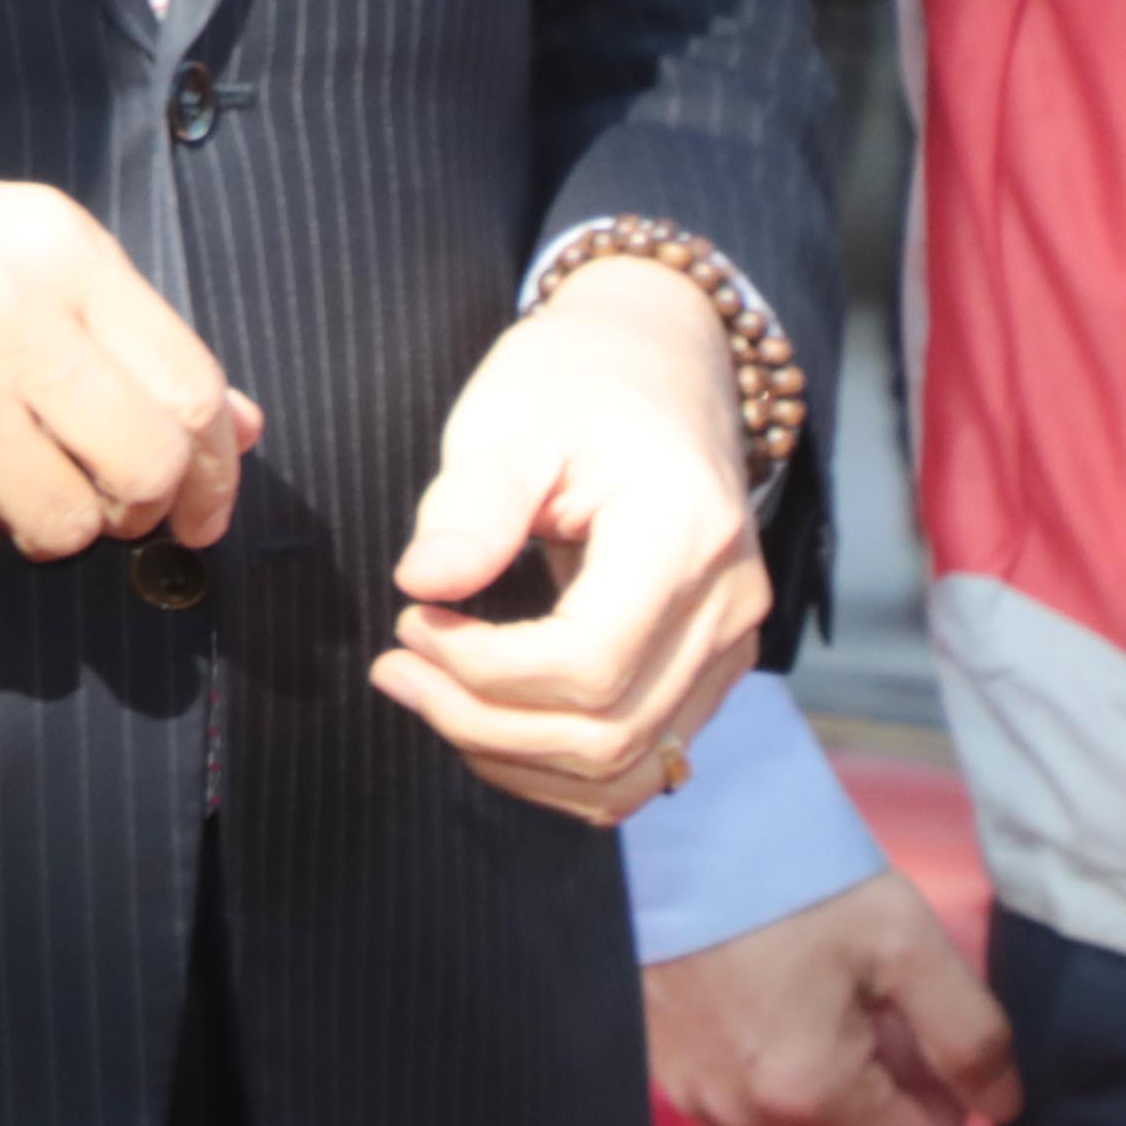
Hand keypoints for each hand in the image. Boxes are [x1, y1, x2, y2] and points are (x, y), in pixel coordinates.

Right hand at [0, 127, 257, 564]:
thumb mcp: (4, 242)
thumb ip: (119, 329)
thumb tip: (237, 428)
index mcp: (54, 243)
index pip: (188, 386)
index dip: (209, 467)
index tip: (197, 506)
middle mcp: (5, 308)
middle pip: (141, 465)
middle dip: (132, 510)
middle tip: (97, 508)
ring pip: (59, 521)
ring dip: (38, 525)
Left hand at [380, 252, 771, 818]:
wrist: (660, 359)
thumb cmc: (576, 379)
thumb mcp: (507, 417)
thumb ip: (469, 506)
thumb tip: (422, 585)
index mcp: (684, 536)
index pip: (587, 662)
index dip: (482, 667)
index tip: (408, 620)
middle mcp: (727, 606)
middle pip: (605, 731)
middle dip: (480, 720)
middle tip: (394, 671)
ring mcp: (731, 643)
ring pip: (629, 766)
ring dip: (515, 755)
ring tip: (429, 698)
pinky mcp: (711, 662)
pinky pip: (644, 755)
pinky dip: (560, 763)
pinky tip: (487, 720)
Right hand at [650, 868, 1017, 1125]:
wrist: (660, 827)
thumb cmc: (787, 874)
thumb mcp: (906, 938)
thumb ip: (972, 1034)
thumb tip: (1000, 1104)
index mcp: (812, 1095)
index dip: (946, 1109)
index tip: (921, 1034)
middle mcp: (746, 1121)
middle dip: (894, 1118)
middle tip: (882, 1027)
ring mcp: (698, 1104)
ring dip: (840, 1112)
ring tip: (827, 1014)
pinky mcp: (666, 1078)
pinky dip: (784, 1096)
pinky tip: (775, 1015)